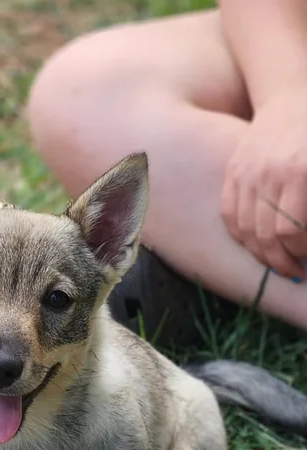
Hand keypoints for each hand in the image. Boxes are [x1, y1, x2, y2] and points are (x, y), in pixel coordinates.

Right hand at [221, 89, 306, 279]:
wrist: (291, 96)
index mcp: (299, 173)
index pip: (292, 231)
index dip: (302, 251)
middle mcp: (269, 175)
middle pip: (267, 236)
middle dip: (282, 261)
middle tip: (295, 273)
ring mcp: (246, 173)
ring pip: (246, 231)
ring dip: (261, 255)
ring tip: (276, 265)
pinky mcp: (233, 172)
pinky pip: (230, 215)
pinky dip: (241, 236)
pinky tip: (255, 246)